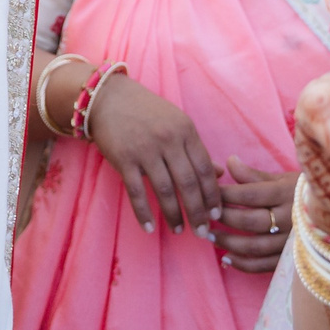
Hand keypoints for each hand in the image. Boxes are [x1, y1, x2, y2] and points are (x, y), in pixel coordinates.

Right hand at [82, 71, 219, 234]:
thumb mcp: (177, 123)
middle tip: (203, 232)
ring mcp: (145, 150)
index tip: (217, 214)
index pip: (205, 169)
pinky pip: (136, 192)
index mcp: (186, 130)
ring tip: (180, 231)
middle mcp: (168, 140)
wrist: (108, 97)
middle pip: (189, 183)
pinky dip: (144, 213)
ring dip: (174, 215)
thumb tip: (221, 174)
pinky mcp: (124, 159)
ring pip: (165, 190)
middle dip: (198, 212)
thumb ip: (196, 149)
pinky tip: (150, 227)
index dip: (213, 195)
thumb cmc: (146, 112)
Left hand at [213, 157, 297, 273]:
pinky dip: (242, 265)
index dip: (226, 195)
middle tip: (206, 216)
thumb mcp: (281, 178)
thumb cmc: (302, 192)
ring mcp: (291, 241)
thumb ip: (253, 175)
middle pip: (250, 221)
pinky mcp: (291, 258)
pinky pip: (264, 265)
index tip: (209, 193)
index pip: (249, 194)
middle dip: (223, 219)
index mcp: (286, 193)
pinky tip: (226, 260)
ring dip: (228, 243)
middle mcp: (290, 218)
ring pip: (255, 246)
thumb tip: (229, 162)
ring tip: (210, 237)